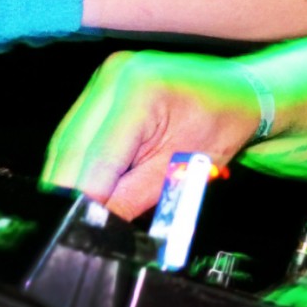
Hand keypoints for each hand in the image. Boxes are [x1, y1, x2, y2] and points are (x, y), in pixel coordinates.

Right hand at [42, 51, 261, 217]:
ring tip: (86, 208)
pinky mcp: (100, 86)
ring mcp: (103, 77)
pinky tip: (91, 183)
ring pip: (66, 141)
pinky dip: (79, 161)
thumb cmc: (224, 124)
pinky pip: (76, 131)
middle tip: (78, 226)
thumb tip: (96, 227)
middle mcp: (113, 75)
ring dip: (70, 178)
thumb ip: (132, 199)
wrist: (240, 89)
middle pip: (70, 148)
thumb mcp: (182, 172)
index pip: (96, 159)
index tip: (82, 230)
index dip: (85, 200)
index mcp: (139, 91)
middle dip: (70, 192)